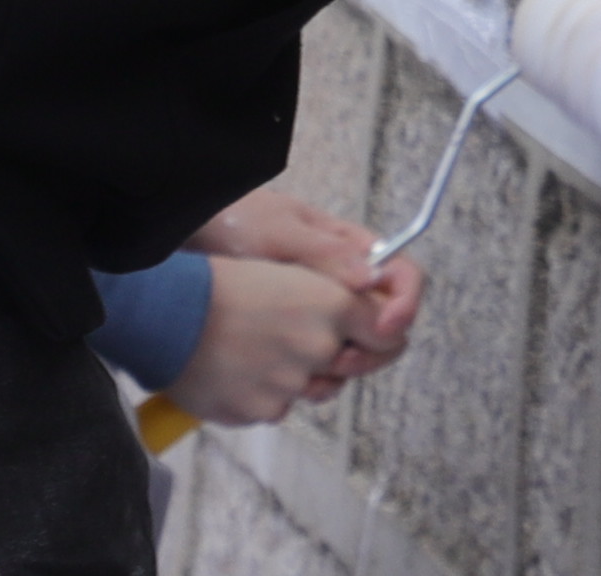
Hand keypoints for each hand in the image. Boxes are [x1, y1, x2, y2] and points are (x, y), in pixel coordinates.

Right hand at [162, 257, 373, 425]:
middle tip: (295, 339)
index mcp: (333, 307)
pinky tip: (237, 369)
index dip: (385, 337)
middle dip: (331, 358)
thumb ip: (336, 301)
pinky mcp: (260, 412)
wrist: (168, 315)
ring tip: (258, 349)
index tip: (379, 338)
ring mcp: (290, 386)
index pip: (388, 335)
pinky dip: (261, 394)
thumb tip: (372, 322)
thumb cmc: (227, 284)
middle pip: (347, 368)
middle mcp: (319, 349)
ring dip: (294, 377)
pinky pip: (275, 408)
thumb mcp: (292, 274)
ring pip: (310, 390)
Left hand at [189, 183, 421, 376]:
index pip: (403, 277)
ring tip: (312, 375)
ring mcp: (324, 312)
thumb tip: (372, 279)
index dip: (405, 304)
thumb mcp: (281, 232)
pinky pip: (324, 364)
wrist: (194, 236)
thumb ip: (326, 254)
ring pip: (358, 349)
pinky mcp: (300, 336)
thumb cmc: (239, 220)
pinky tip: (289, 379)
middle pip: (389, 324)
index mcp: (354, 251)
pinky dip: (316, 379)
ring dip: (345, 369)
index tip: (384, 327)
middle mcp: (346, 285)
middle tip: (343, 361)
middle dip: (376, 349)